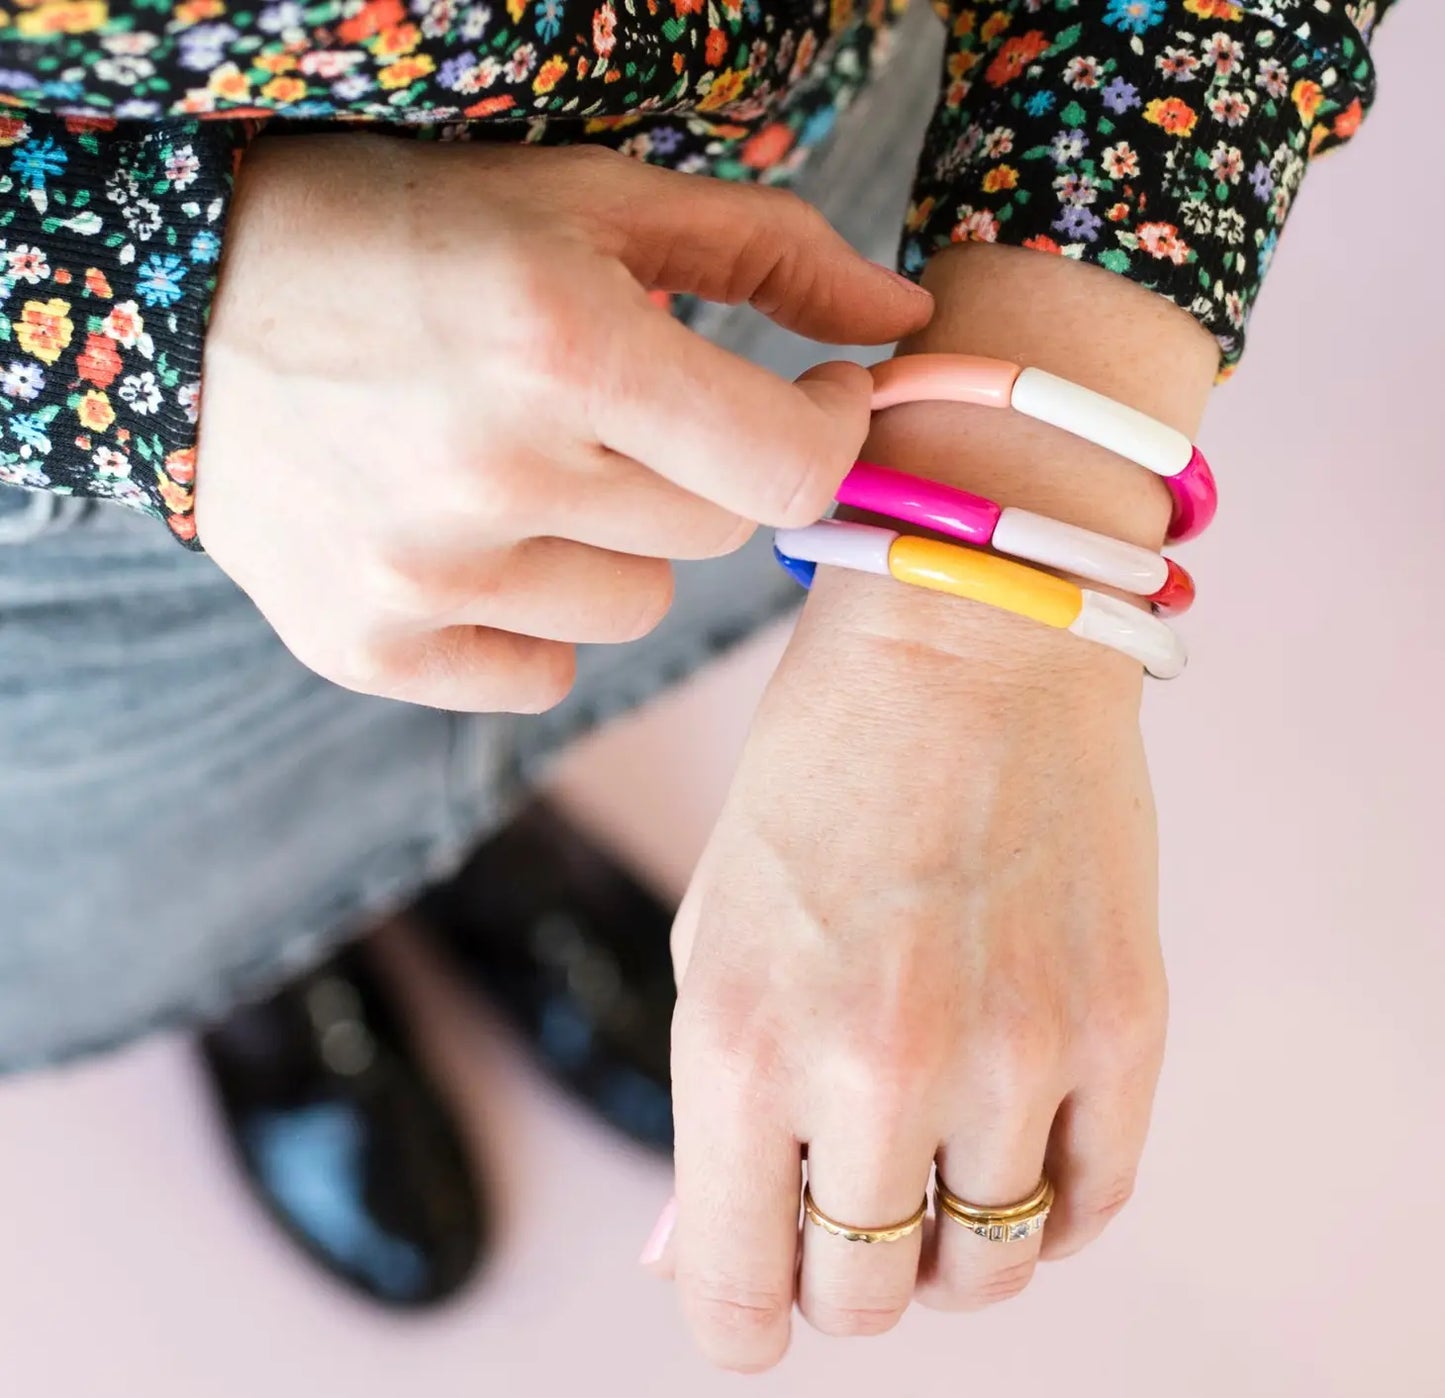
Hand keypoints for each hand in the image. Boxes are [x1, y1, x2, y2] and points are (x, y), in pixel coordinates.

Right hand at [195, 136, 931, 710]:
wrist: (185, 304)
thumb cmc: (406, 233)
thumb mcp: (588, 199)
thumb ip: (768, 255)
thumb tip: (904, 325)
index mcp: (560, 345)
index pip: (789, 469)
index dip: (830, 435)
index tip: (815, 399)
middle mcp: (489, 476)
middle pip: (715, 539)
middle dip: (698, 468)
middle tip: (621, 410)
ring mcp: (421, 580)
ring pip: (635, 611)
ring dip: (613, 544)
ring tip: (526, 467)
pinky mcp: (369, 648)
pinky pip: (542, 675)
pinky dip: (533, 620)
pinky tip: (475, 541)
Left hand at [663, 593, 1166, 1368]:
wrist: (966, 640)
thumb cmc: (814, 778)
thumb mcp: (717, 934)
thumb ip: (711, 1107)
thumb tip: (691, 1256)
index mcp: (741, 1043)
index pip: (736, 1293)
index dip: (737, 1318)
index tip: (754, 1300)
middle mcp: (875, 1068)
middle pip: (867, 1299)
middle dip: (841, 1276)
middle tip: (843, 1204)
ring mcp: (1015, 1051)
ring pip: (988, 1273)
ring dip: (947, 1243)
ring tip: (929, 1162)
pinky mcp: (1123, 1026)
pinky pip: (1091, 1205)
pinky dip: (1046, 1204)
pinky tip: (1012, 1136)